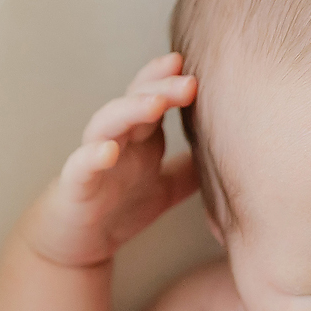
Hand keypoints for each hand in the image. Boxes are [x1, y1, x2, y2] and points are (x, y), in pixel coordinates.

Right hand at [20, 54, 200, 268]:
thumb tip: (234, 154)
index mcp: (139, 138)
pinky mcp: (75, 186)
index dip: (168, 79)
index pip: (152, 97)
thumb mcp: (166, 187)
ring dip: (130, 110)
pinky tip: (107, 150)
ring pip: (106, 124)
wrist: (77, 244)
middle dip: (160, 88)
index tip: (193, 66)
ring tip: (155, 104)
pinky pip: (81, 166)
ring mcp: (93, 160)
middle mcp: (116, 140)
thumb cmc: (119, 209)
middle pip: (134, 102)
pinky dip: (92, 156)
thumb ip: (192, 168)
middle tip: (189, 81)